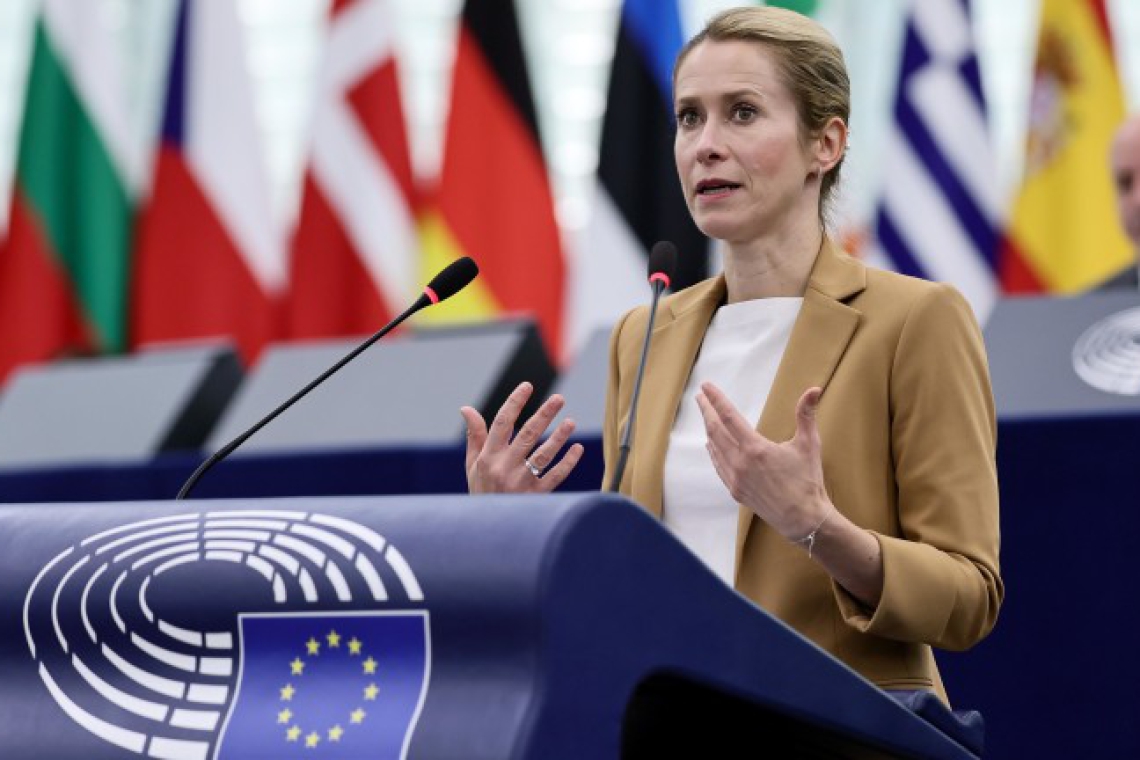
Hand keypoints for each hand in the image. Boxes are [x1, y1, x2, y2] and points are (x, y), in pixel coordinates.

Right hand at [460, 382, 583, 493]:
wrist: (488, 529)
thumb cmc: (481, 491)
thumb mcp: (472, 465)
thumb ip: (474, 436)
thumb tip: (466, 409)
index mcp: (489, 457)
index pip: (502, 423)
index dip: (515, 403)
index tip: (527, 386)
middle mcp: (505, 468)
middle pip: (527, 435)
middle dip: (544, 415)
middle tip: (559, 399)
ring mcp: (521, 483)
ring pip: (543, 455)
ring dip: (559, 437)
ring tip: (571, 422)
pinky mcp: (536, 496)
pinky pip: (555, 477)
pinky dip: (567, 463)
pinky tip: (577, 449)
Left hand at [695, 382, 832, 540]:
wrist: (803, 519)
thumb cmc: (808, 481)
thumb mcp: (809, 444)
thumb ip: (807, 414)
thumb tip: (814, 389)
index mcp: (755, 448)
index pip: (729, 416)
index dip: (716, 399)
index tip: (706, 387)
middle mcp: (740, 462)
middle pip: (715, 430)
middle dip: (706, 411)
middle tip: (700, 396)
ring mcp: (735, 478)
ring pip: (715, 448)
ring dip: (708, 430)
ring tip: (706, 416)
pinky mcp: (735, 491)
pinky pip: (718, 466)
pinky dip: (713, 451)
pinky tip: (711, 444)